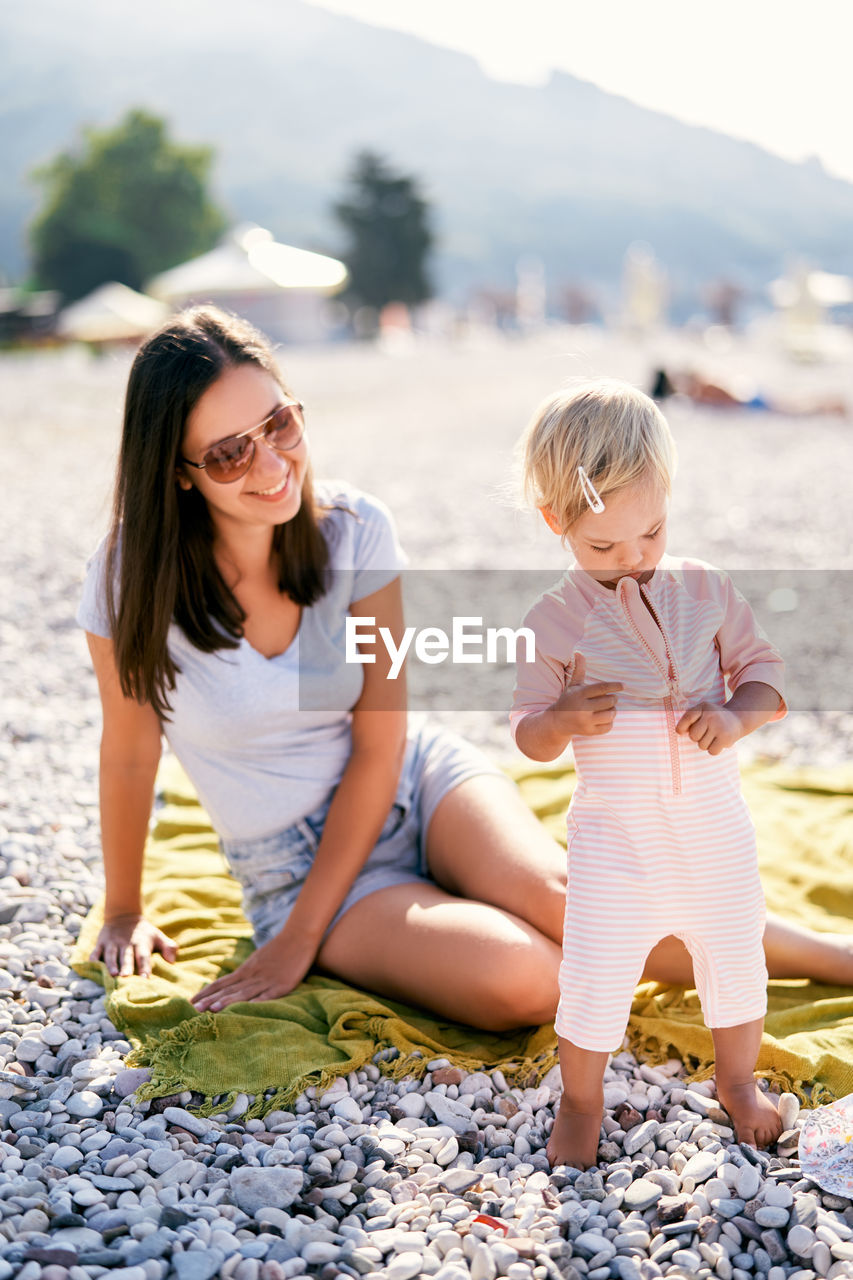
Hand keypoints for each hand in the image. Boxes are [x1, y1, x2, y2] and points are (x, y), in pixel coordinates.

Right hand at [90, 914, 177, 978]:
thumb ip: (168, 947)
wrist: (124, 916)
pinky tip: (91, 963)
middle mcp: (126, 943)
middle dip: (126, 966)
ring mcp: (113, 943)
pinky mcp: (101, 942)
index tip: (146, 979)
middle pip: (126, 956)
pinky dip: (93, 956)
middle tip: (126, 977)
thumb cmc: (144, 933)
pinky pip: (96, 949)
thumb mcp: (158, 937)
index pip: (144, 956)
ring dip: (111, 964)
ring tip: (112, 975)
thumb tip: (173, 961)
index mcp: (141, 943)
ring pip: (111, 954)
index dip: (145, 967)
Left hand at [191, 928, 317, 1011]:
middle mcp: (253, 975)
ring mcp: (267, 980)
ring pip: (244, 993)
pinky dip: (256, 1002)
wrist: (299, 935)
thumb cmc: (280, 948)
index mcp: (246, 969)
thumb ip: (247, 971)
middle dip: (211, 1000)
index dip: (207, 993)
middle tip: (194, 1010)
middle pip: (229, 990)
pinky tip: (246, 1009)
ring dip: (228, 1002)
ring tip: (212, 1010)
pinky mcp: (282, 985)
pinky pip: (268, 995)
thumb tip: (233, 982)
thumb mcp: (259, 959)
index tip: (191, 1002)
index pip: (222, 983)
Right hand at [550, 654, 622, 737]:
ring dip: (613, 711)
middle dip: (614, 699)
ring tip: (609, 708)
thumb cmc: (568, 700)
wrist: (556, 722)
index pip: (602, 688)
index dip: (615, 686)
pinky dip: (609, 722)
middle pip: (609, 701)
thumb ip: (579, 669)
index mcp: (579, 694)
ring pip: (610, 715)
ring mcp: (585, 721)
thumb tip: (578, 652)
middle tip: (612, 699)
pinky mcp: (589, 732)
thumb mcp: (573, 685)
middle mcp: (582, 708)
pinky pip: (608, 727)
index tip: (624, 685)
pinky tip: (605, 718)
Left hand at [676, 701, 742, 753]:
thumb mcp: (702, 711)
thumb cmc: (714, 717)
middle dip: (697, 737)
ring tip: (713, 736)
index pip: (688, 718)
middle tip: (705, 732)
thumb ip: (689, 718)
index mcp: (704, 707)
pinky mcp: (726, 738)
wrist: (738, 718)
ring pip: (702, 745)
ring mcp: (719, 727)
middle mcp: (712, 716)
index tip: (680, 732)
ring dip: (706, 744)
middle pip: (693, 736)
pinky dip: (713, 749)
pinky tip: (718, 742)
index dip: (681, 727)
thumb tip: (679, 732)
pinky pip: (712, 751)